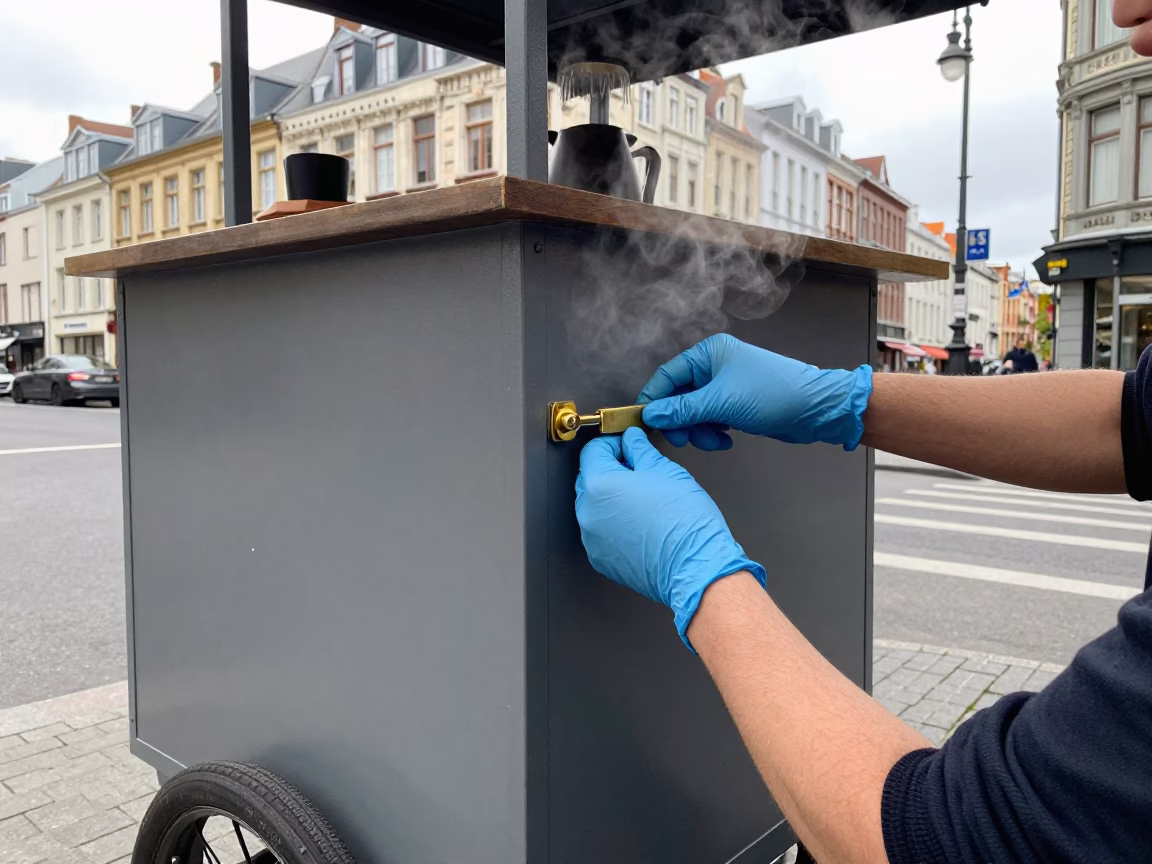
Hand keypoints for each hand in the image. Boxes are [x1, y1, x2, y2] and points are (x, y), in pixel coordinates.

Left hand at [574, 427, 765, 649]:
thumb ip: (640, 450)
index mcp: (599, 485)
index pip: (593, 451)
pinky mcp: (601, 559)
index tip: (627, 445)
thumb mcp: (665, 471)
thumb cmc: (685, 524)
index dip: (612, 443)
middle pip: (590, 478)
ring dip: (612, 498)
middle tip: (639, 470)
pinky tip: (640, 522)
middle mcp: (588, 513)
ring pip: (594, 507)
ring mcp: (592, 539)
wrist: (695, 568)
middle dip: (611, 469)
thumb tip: (632, 441)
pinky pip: (601, 532)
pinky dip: (614, 524)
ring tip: (643, 499)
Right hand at [638, 334, 872, 450]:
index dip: (655, 399)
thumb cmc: (775, 394)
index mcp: (710, 353)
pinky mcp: (735, 404)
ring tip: (714, 441)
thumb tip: (651, 414)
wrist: (815, 410)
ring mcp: (725, 386)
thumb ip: (682, 409)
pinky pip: (710, 420)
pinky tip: (726, 439)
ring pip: (694, 412)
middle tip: (683, 439)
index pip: (668, 374)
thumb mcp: (721, 402)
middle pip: (679, 396)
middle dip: (680, 421)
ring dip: (699, 431)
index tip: (646, 421)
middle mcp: (715, 366)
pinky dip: (713, 433)